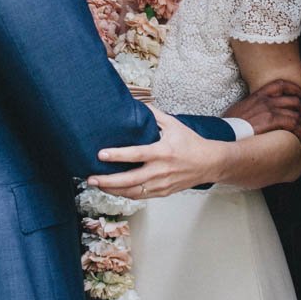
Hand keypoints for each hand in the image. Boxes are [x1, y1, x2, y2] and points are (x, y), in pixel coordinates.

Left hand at [87, 106, 226, 198]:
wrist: (209, 163)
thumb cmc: (190, 143)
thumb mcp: (174, 125)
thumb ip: (154, 115)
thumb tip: (137, 104)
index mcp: (162, 152)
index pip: (135, 155)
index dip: (117, 155)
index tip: (101, 154)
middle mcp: (160, 171)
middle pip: (129, 180)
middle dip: (108, 181)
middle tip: (91, 178)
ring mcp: (161, 184)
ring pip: (132, 192)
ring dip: (113, 190)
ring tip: (97, 184)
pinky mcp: (162, 193)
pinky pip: (140, 196)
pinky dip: (125, 194)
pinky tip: (114, 190)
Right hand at [224, 78, 300, 145]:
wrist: (223, 132)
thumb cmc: (227, 126)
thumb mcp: (239, 110)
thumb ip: (252, 108)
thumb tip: (258, 116)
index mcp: (257, 95)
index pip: (281, 84)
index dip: (296, 89)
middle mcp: (265, 99)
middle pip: (294, 100)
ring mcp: (268, 109)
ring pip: (296, 113)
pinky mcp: (271, 120)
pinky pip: (294, 124)